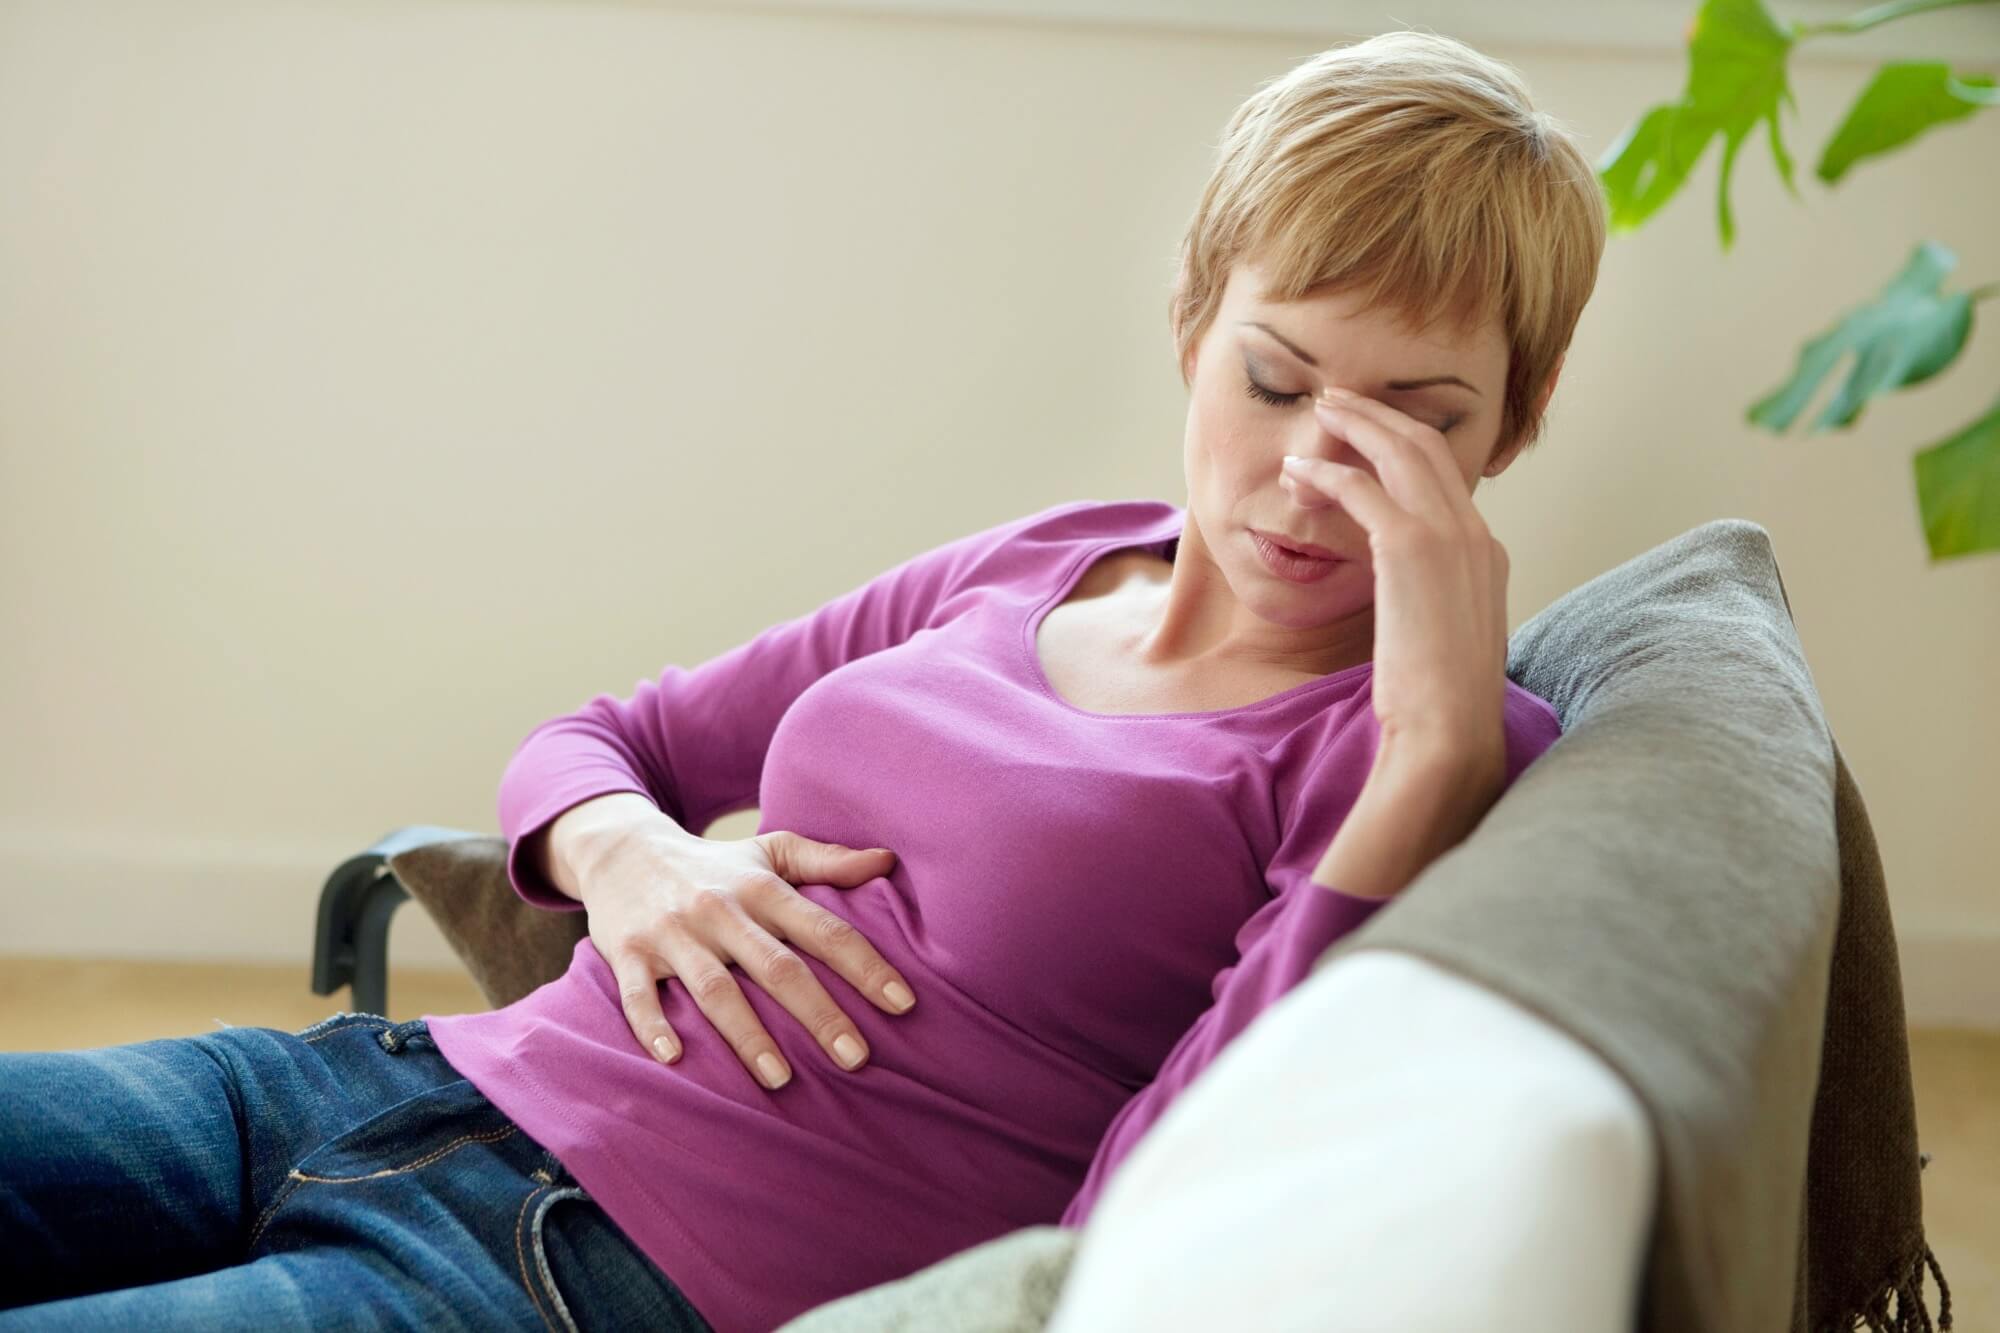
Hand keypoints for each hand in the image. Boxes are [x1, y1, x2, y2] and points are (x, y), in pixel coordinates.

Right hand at [572, 825, 915, 1089]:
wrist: (621, 849)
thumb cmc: (714, 864)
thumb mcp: (769, 851)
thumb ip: (827, 860)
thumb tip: (888, 861)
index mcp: (761, 888)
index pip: (823, 929)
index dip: (865, 965)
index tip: (903, 1004)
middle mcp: (720, 910)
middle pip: (777, 967)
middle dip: (818, 1014)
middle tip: (857, 1058)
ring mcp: (672, 933)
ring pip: (714, 989)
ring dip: (747, 1036)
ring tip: (781, 1079)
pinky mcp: (627, 952)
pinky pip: (638, 994)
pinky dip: (653, 1026)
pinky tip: (674, 1059)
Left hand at [1280, 385, 1508, 776]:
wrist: (1451, 733)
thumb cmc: (1440, 705)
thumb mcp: (1446, 640)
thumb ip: (1435, 604)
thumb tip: (1410, 602)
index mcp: (1487, 554)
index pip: (1447, 479)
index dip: (1406, 446)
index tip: (1371, 434)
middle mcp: (1476, 534)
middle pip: (1428, 447)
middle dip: (1382, 416)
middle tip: (1340, 401)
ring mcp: (1449, 536)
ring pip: (1400, 451)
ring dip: (1356, 425)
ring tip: (1320, 412)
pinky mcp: (1411, 549)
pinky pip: (1363, 489)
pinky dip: (1328, 474)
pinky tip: (1297, 474)